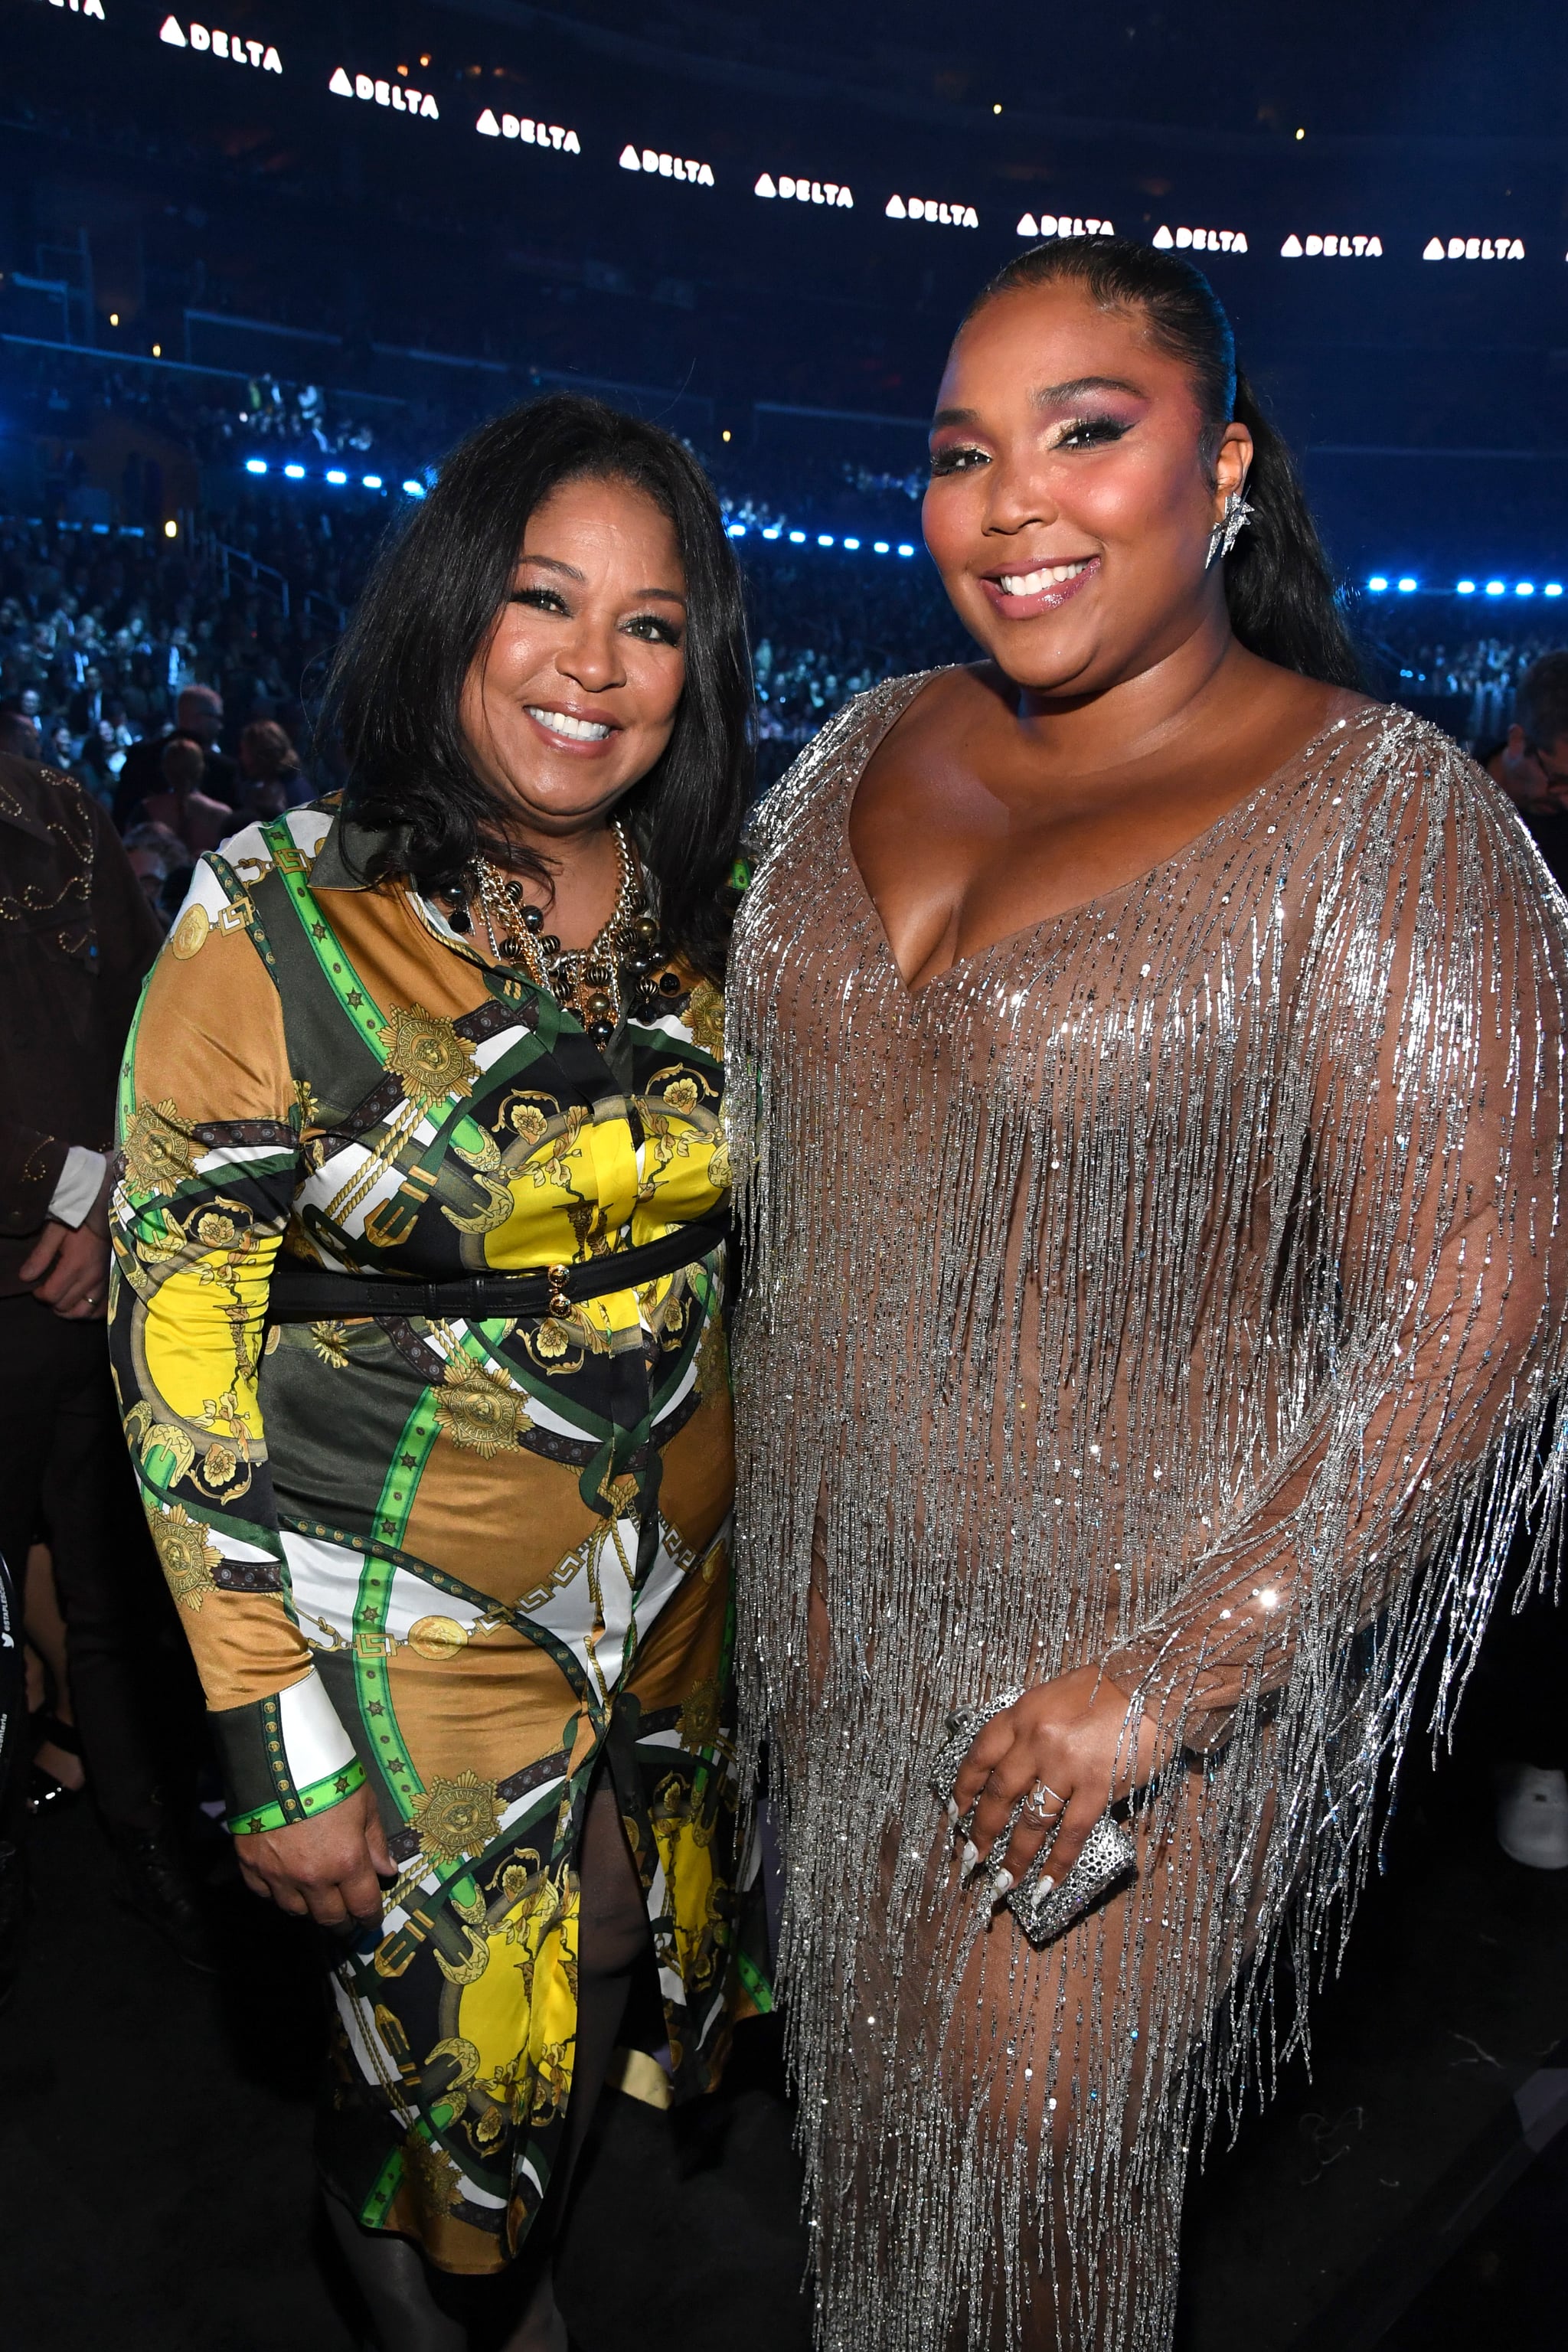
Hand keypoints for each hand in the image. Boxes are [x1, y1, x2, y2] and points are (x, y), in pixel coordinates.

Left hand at [20, 1167, 112, 1318]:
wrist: (109, 1214)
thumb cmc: (79, 1220)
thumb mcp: (55, 1232)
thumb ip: (39, 1256)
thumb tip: (25, 1277)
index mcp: (75, 1265)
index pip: (52, 1295)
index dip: (40, 1295)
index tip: (36, 1288)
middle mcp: (91, 1278)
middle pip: (66, 1306)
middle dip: (53, 1302)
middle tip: (49, 1292)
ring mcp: (105, 1282)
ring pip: (85, 1311)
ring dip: (70, 1311)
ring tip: (63, 1302)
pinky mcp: (113, 1282)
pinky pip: (103, 1308)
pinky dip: (90, 1311)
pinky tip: (82, 1305)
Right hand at [234, 1779, 394, 1928]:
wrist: (276, 1758)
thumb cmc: (329, 1776)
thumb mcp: (364, 1802)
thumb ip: (375, 1841)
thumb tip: (387, 1871)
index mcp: (345, 1862)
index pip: (363, 1905)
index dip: (370, 1917)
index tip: (372, 1921)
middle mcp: (312, 1877)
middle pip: (329, 1917)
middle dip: (342, 1922)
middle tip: (347, 1920)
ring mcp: (277, 1874)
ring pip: (296, 1911)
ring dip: (310, 1908)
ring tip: (317, 1899)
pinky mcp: (250, 1865)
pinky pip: (265, 1894)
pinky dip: (277, 1893)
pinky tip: (285, 1882)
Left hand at [951, 1665, 1171, 1896]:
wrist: (1155, 1682)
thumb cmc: (1109, 1687)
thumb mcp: (1056, 1696)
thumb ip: (1034, 1728)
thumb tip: (1018, 1766)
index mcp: (1023, 1713)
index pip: (980, 1754)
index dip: (964, 1787)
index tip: (956, 1812)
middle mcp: (1037, 1739)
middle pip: (999, 1793)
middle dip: (982, 1831)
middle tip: (972, 1857)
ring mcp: (1065, 1765)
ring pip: (1031, 1821)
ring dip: (1014, 1857)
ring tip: (1003, 1883)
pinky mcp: (1097, 1786)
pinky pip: (1070, 1833)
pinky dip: (1057, 1863)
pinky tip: (1046, 1884)